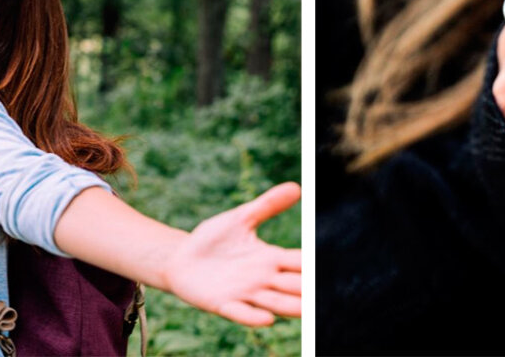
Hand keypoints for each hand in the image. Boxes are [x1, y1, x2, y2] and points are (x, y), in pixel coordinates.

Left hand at [162, 182, 304, 326]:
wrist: (179, 258)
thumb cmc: (212, 240)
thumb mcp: (240, 219)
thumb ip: (267, 205)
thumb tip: (296, 187)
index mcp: (270, 258)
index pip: (298, 263)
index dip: (310, 264)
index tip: (325, 265)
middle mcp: (262, 279)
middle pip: (292, 286)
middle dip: (305, 289)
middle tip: (318, 291)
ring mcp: (244, 293)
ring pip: (274, 303)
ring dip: (290, 307)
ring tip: (306, 309)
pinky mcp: (222, 304)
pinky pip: (241, 313)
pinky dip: (254, 317)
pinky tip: (267, 319)